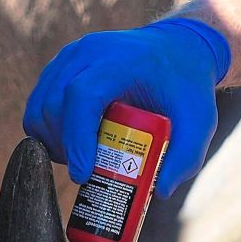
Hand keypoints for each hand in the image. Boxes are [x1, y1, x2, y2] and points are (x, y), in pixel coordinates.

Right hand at [22, 18, 230, 196]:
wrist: (178, 49)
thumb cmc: (187, 87)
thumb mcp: (200, 122)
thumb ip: (186, 157)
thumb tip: (159, 192)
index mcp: (120, 60)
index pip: (82, 96)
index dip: (77, 138)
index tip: (83, 173)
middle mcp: (88, 53)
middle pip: (55, 104)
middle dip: (64, 147)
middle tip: (86, 173)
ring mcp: (70, 57)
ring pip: (40, 105)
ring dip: (52, 141)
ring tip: (81, 159)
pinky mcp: (61, 66)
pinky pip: (40, 103)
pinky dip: (48, 130)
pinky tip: (72, 145)